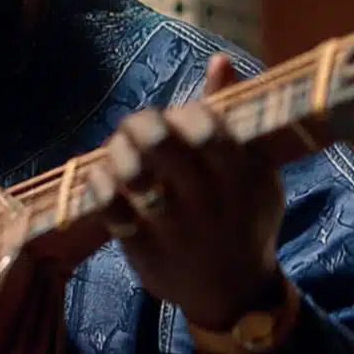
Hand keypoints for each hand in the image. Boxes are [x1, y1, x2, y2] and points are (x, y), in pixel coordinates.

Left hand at [88, 54, 285, 331]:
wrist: (234, 293)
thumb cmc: (244, 216)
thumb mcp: (255, 169)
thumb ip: (231, 115)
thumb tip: (219, 61)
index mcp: (243, 178)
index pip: (206, 129)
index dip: (182, 115)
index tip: (177, 119)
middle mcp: (209, 203)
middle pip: (161, 145)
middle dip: (140, 125)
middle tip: (137, 129)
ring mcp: (175, 229)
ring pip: (132, 175)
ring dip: (117, 152)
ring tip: (118, 151)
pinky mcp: (144, 250)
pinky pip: (110, 208)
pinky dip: (98, 184)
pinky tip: (102, 177)